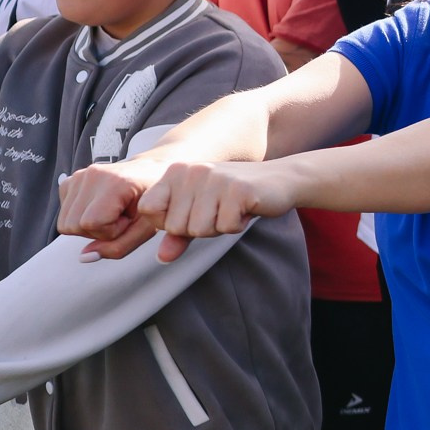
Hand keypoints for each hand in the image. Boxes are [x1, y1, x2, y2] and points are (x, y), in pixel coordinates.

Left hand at [60, 158, 290, 261]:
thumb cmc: (235, 197)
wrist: (281, 180)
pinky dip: (237, 226)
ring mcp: (215, 178)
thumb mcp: (202, 212)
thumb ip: (179, 234)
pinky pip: (225, 227)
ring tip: (231, 210)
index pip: (149, 209)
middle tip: (218, 212)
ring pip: (199, 229)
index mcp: (176, 171)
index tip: (190, 214)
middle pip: (174, 225)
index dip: (166, 222)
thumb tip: (162, 258)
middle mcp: (191, 171)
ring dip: (218, 228)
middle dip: (198, 229)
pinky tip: (245, 210)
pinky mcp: (238, 190)